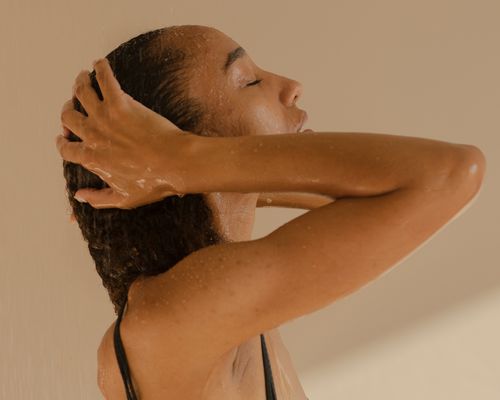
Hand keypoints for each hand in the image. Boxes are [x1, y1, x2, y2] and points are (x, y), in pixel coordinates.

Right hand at [55, 58, 195, 208]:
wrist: (177, 163)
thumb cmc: (155, 182)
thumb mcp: (124, 199)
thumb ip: (98, 199)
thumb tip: (78, 196)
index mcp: (92, 158)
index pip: (66, 149)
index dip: (62, 143)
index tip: (63, 138)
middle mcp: (94, 135)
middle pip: (68, 117)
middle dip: (67, 111)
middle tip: (73, 106)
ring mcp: (106, 117)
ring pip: (81, 93)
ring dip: (78, 83)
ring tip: (82, 78)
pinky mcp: (122, 103)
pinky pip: (105, 79)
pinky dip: (100, 68)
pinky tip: (99, 63)